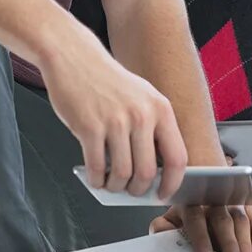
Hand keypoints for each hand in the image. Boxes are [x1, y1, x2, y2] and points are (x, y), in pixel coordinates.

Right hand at [40, 34, 185, 200]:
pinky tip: (94, 178)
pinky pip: (96, 168)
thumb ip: (152, 129)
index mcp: (160, 108)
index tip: (163, 194)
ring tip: (110, 183)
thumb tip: (154, 172)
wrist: (74, 57)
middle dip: (138, 190)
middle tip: (130, 191)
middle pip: (147, 173)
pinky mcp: (90, 127)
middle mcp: (141, 115)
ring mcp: (116, 121)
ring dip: (115, 187)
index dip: (172, 183)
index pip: (177, 157)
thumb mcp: (142, 97)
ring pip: (122, 174)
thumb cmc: (106, 80)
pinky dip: (96, 180)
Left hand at [151, 202, 251, 251]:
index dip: (200, 237)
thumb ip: (162, 225)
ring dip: (245, 241)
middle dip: (228, 241)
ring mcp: (234, 200)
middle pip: (222, 219)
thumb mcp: (173, 214)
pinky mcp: (250, 204)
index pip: (195, 217)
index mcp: (192, 201)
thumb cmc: (191, 206)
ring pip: (241, 219)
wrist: (208, 177)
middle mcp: (214, 199)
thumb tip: (159, 233)